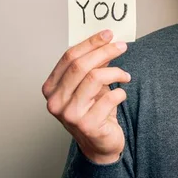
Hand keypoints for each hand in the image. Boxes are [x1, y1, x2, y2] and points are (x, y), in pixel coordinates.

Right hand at [42, 30, 129, 163]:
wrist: (100, 144)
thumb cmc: (94, 111)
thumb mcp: (89, 86)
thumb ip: (91, 66)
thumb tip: (106, 41)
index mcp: (51, 88)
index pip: (69, 57)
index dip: (90, 43)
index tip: (108, 34)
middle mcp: (55, 101)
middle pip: (80, 65)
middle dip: (104, 51)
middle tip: (122, 46)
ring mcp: (69, 115)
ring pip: (95, 78)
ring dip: (116, 72)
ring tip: (126, 75)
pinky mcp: (87, 125)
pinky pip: (109, 97)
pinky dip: (120, 92)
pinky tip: (121, 94)